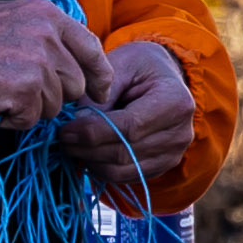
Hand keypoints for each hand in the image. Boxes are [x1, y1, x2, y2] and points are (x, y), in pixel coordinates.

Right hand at [0, 0, 108, 130]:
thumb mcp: (13, 17)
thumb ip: (47, 33)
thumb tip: (72, 59)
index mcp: (50, 16)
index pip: (92, 48)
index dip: (99, 75)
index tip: (100, 91)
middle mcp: (49, 37)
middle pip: (74, 84)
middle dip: (52, 95)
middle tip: (20, 89)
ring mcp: (39, 64)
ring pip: (54, 106)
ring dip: (29, 107)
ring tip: (1, 91)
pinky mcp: (25, 91)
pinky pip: (31, 119)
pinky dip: (12, 119)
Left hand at [71, 38, 198, 194]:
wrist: (162, 78)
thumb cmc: (139, 67)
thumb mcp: (120, 65)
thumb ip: (101, 94)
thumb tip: (77, 125)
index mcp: (175, 102)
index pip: (129, 127)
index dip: (93, 133)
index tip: (64, 130)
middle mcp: (181, 134)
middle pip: (125, 153)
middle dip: (87, 149)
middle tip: (61, 139)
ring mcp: (174, 154)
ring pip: (122, 170)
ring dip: (91, 161)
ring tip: (72, 146)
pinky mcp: (162, 167)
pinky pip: (125, 177)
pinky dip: (101, 169)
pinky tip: (87, 153)